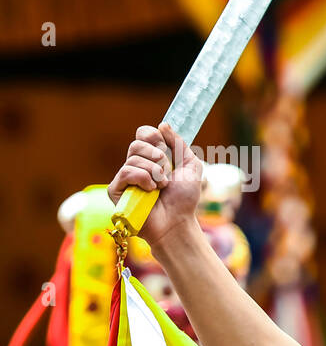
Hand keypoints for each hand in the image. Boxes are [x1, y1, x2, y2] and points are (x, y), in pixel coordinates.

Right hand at [108, 123, 203, 245]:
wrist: (177, 221)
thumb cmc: (184, 199)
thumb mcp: (190, 166)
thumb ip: (179, 144)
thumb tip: (163, 124)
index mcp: (152, 158)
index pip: (143, 133)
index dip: (153, 136)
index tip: (165, 147)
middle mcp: (136, 165)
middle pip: (137, 143)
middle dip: (157, 155)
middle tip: (166, 171)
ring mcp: (125, 178)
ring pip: (134, 157)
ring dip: (155, 171)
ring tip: (162, 186)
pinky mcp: (116, 189)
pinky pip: (126, 171)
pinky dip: (143, 179)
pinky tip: (151, 191)